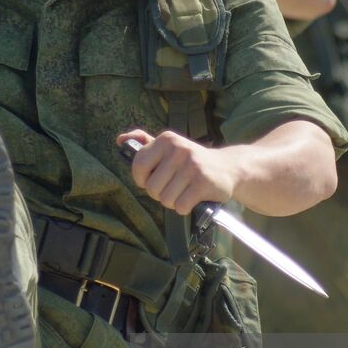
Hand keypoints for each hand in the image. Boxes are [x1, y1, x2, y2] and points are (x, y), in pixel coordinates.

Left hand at [117, 129, 238, 215]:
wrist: (228, 168)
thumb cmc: (191, 161)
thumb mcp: (170, 147)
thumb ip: (144, 142)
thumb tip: (120, 140)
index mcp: (166, 140)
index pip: (138, 165)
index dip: (142, 180)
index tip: (153, 179)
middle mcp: (179, 150)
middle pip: (151, 188)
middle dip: (160, 193)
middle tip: (174, 186)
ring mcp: (192, 166)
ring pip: (165, 199)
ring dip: (173, 201)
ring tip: (184, 191)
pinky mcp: (203, 184)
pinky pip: (180, 206)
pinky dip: (185, 207)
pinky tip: (193, 198)